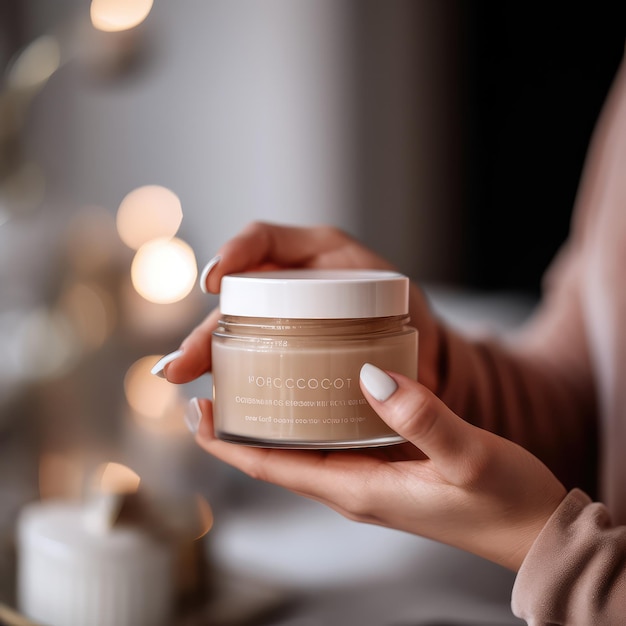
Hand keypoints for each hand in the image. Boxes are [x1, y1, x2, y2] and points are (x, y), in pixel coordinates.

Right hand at [157, 221, 442, 390]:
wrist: (416, 353)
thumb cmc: (408, 316)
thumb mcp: (399, 298)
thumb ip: (387, 302)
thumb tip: (371, 360)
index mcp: (319, 254)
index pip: (265, 240)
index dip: (236, 252)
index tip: (215, 281)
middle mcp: (292, 281)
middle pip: (238, 298)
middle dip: (206, 327)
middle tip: (182, 360)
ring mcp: (285, 315)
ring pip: (234, 329)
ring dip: (204, 350)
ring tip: (179, 375)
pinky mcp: (285, 347)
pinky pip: (249, 356)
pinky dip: (227, 372)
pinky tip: (211, 398)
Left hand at [188, 363, 566, 571]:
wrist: (535, 532)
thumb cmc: (505, 503)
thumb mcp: (467, 456)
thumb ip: (422, 416)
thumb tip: (372, 375)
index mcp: (357, 489)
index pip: (269, 467)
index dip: (225, 441)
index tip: (195, 407)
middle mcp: (352, 488)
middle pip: (275, 457)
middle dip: (239, 426)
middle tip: (216, 380)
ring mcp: (368, 480)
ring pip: (301, 449)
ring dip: (271, 421)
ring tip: (251, 382)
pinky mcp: (387, 471)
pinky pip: (331, 443)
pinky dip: (308, 420)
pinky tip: (312, 394)